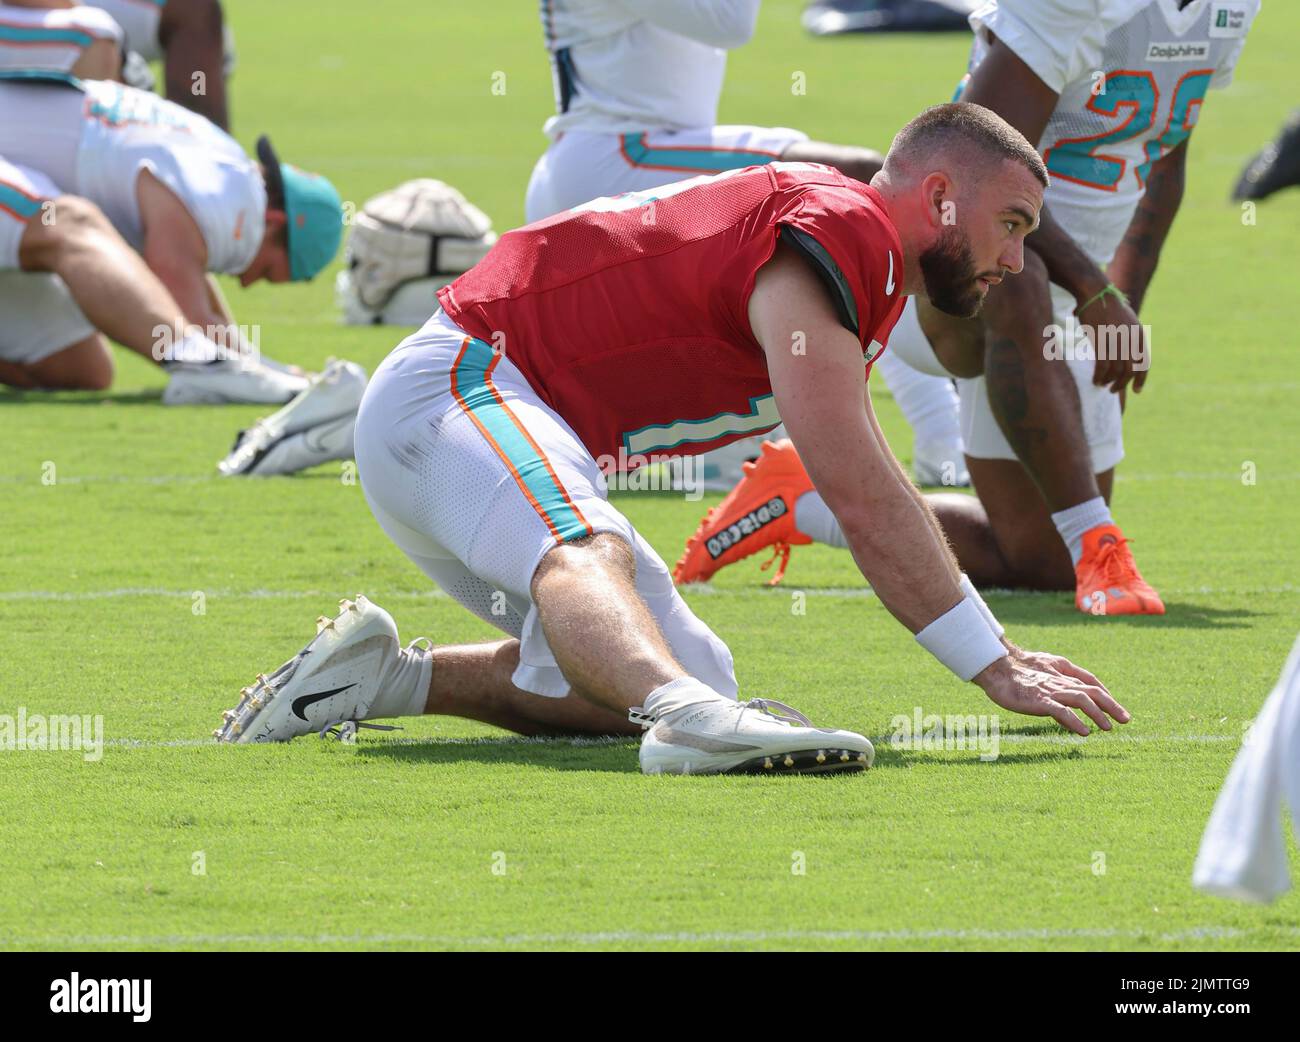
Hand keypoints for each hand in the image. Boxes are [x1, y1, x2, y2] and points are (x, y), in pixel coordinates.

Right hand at [973, 650, 1129, 735]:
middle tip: (1126, 719)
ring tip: (1108, 728)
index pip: (1089, 681)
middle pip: (1092, 691)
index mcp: (1061, 670)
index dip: (1104, 693)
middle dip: (1111, 705)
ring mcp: (1050, 690)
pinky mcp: (1039, 700)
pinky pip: (1061, 712)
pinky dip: (1075, 721)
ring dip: (1098, 714)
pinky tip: (1084, 732)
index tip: (1114, 706)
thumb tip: (1068, 692)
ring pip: (1081, 700)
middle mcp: (1059, 680)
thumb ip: (1057, 678)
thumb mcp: (1042, 668)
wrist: (995, 667)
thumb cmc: (1014, 669)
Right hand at [1075, 291, 1148, 394]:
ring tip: (1102, 384)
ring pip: (1116, 371)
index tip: (1136, 390)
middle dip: (1122, 383)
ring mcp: (1117, 341)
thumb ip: (1128, 336)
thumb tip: (1125, 352)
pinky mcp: (1102, 341)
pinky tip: (1095, 380)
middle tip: (1113, 390)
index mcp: (1139, 335)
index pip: (1144, 363)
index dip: (1140, 379)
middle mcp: (1131, 340)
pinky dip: (1099, 376)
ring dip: (1109, 381)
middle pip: (1130, 370)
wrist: (1096, 293)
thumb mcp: (1125, 321)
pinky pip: (1103, 366)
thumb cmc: (1106, 306)